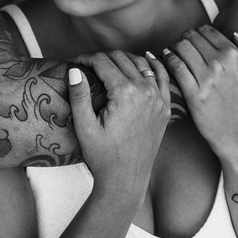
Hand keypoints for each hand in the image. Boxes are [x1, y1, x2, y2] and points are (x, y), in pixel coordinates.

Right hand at [69, 51, 170, 192]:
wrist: (126, 180)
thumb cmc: (102, 156)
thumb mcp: (84, 126)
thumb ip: (79, 95)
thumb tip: (74, 69)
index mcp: (125, 93)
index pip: (102, 62)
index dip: (84, 58)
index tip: (73, 62)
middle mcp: (145, 92)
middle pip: (121, 59)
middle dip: (101, 57)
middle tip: (85, 64)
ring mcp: (158, 99)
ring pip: (141, 64)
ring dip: (123, 59)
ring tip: (106, 63)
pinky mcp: (164, 108)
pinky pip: (162, 78)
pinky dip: (153, 65)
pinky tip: (145, 58)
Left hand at [164, 26, 237, 162]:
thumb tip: (235, 34)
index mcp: (234, 56)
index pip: (206, 30)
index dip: (196, 33)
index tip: (193, 40)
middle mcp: (220, 63)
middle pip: (190, 37)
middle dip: (183, 39)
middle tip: (180, 46)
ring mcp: (206, 78)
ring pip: (180, 48)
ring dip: (173, 47)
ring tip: (172, 53)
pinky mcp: (193, 93)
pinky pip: (174, 66)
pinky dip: (167, 59)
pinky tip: (166, 59)